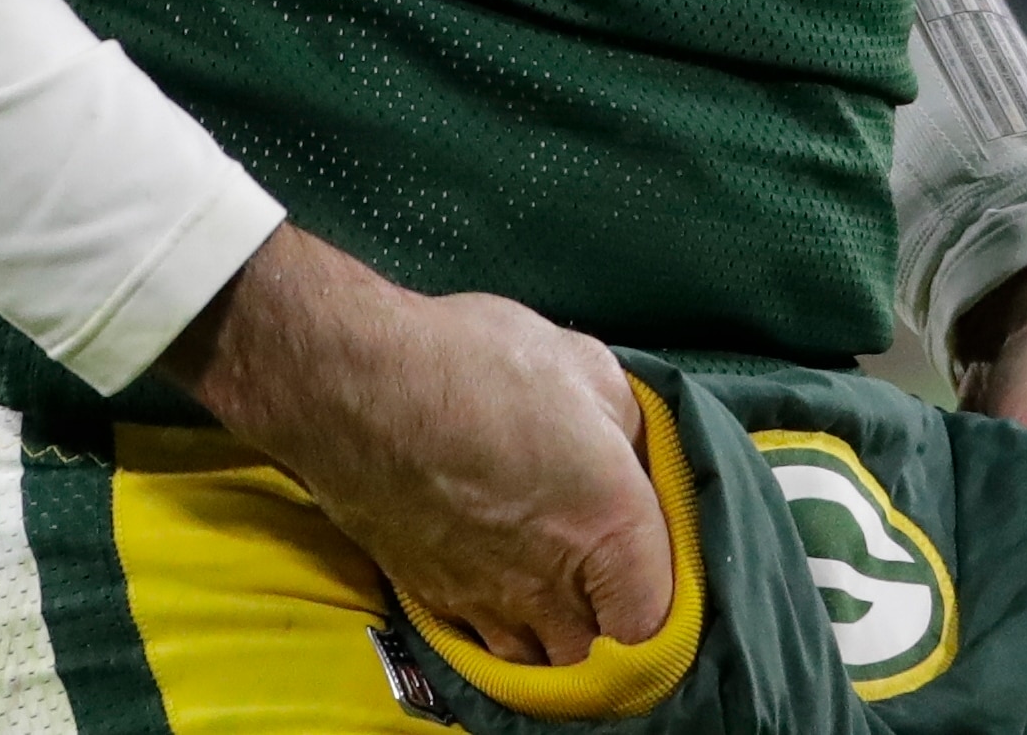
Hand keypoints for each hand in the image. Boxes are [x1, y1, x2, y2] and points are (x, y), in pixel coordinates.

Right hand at [163, 224, 677, 665]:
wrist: (355, 384)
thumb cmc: (474, 363)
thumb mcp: (586, 366)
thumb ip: (632, 429)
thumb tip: (635, 456)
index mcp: (608, 526)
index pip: (661, 623)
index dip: (670, 611)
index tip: (662, 577)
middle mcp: (550, 585)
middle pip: (599, 661)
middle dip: (614, 636)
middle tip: (615, 591)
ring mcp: (486, 601)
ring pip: (539, 663)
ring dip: (558, 641)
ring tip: (562, 599)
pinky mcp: (434, 598)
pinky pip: (485, 643)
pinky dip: (503, 630)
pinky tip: (504, 589)